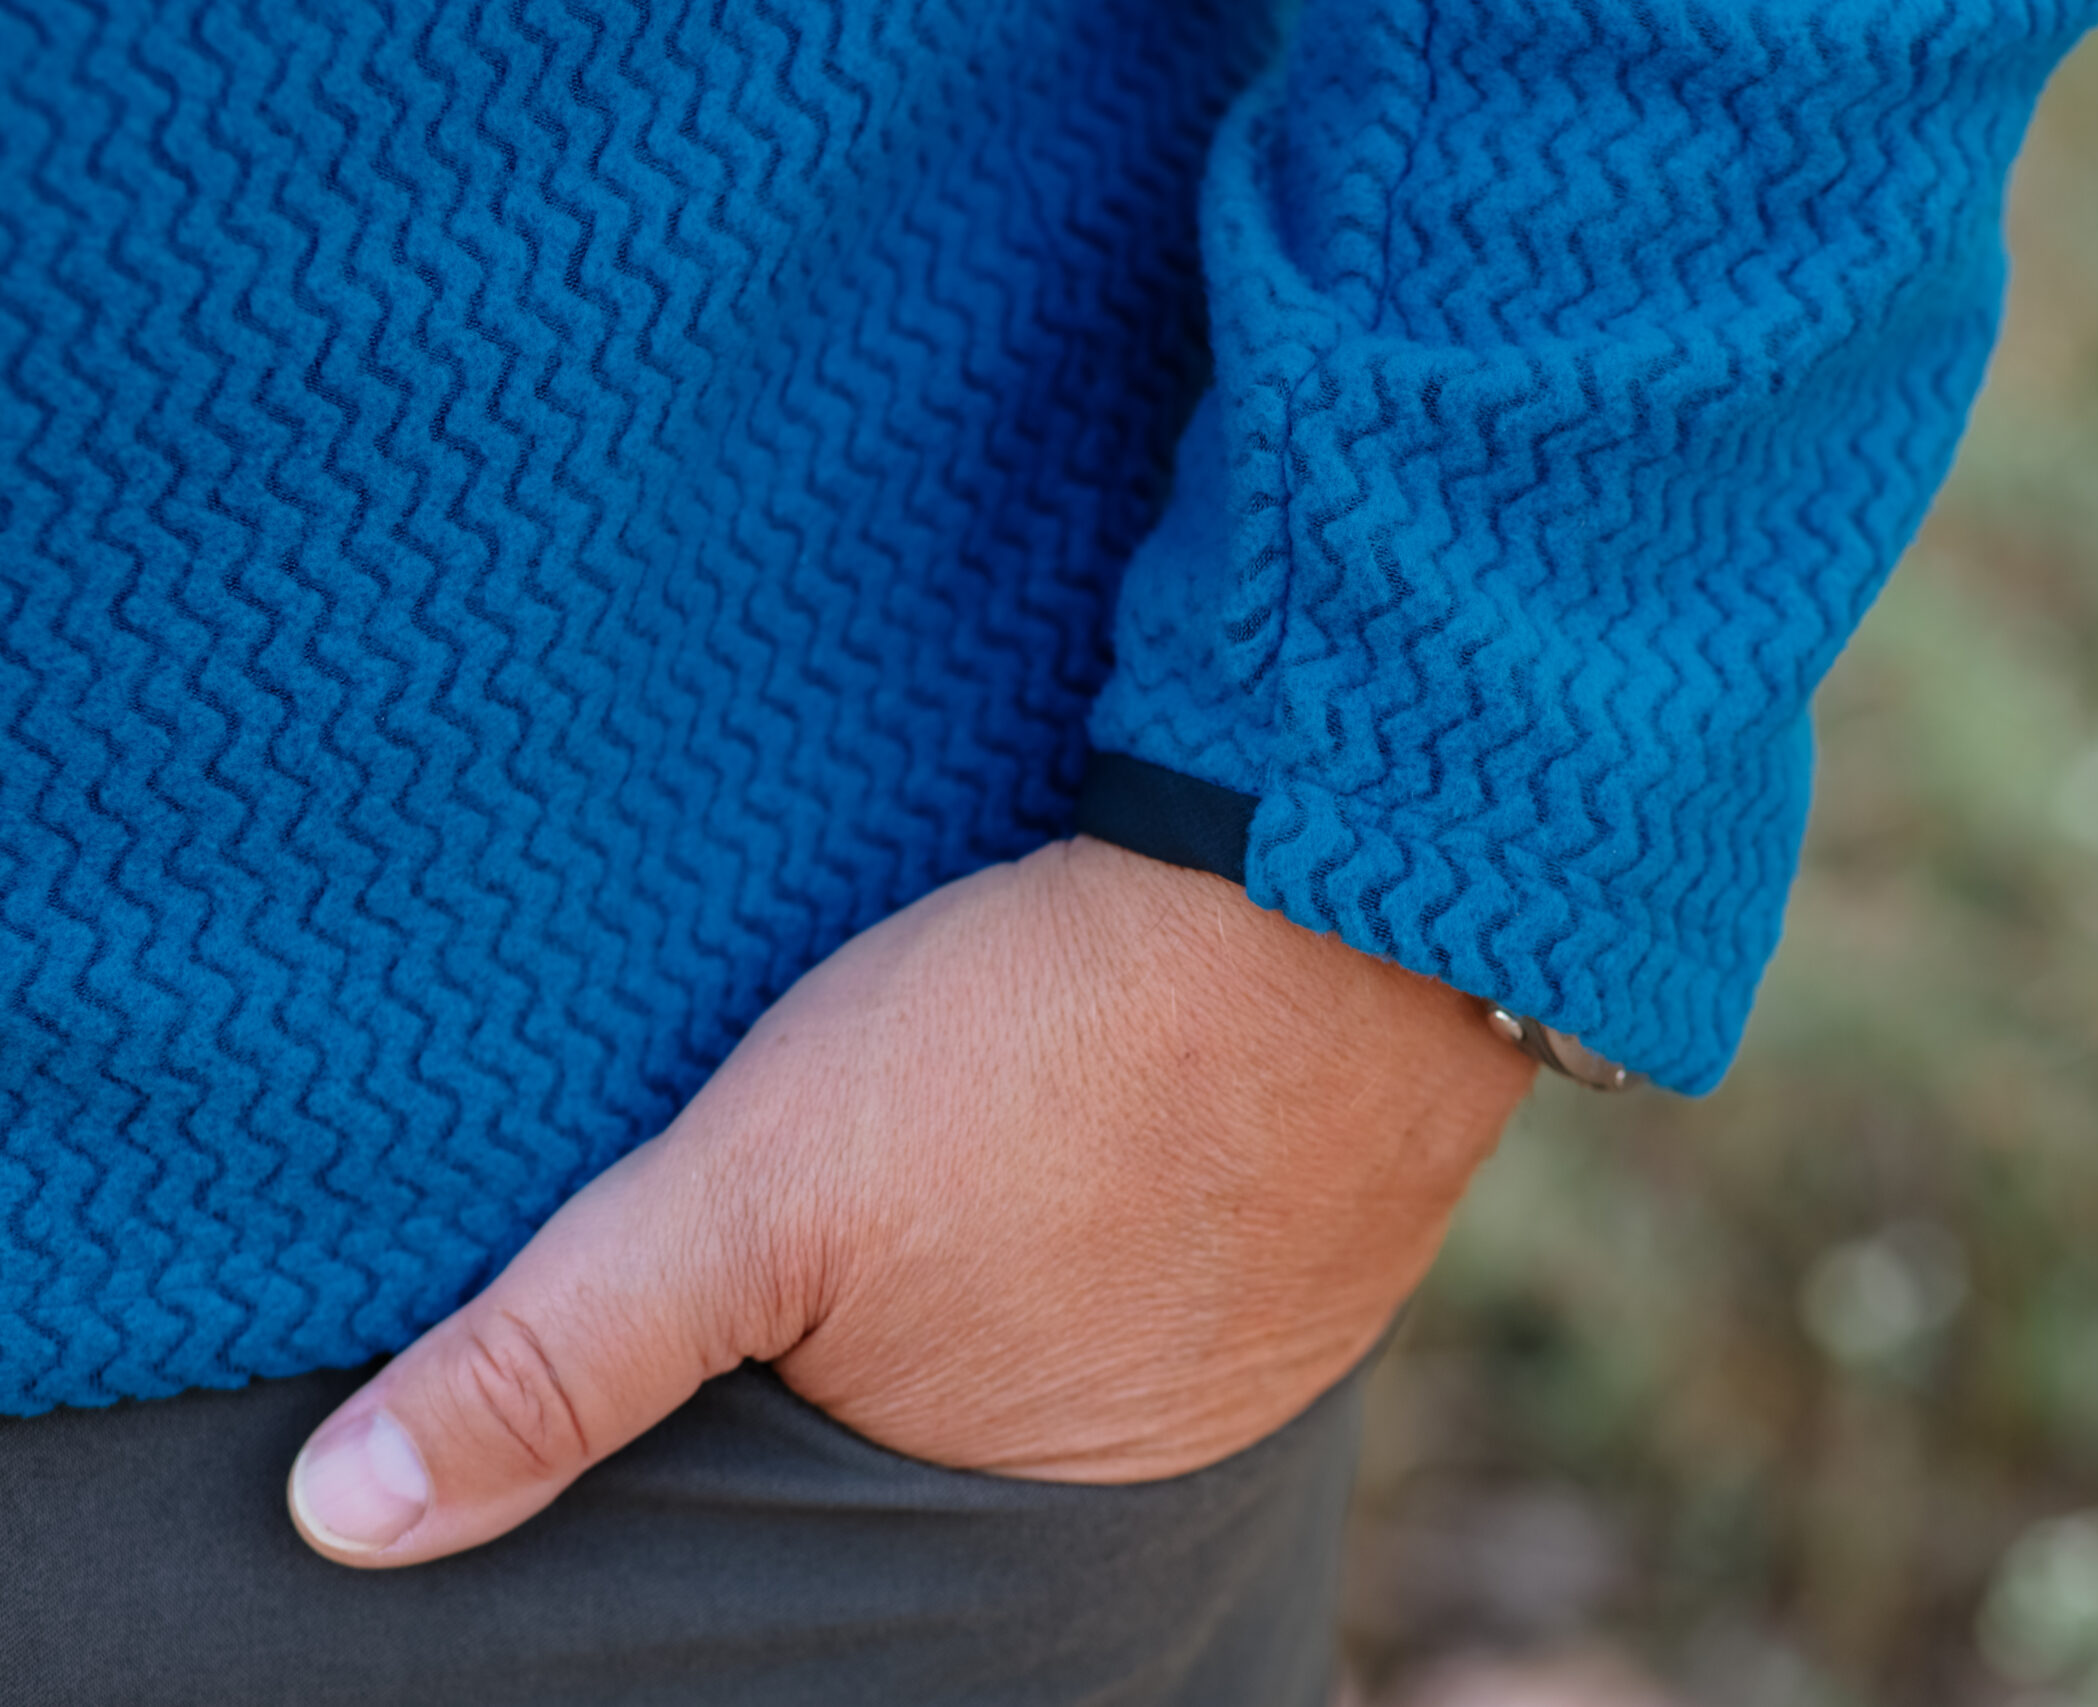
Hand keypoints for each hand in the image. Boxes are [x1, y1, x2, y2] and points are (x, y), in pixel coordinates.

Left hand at [285, 835, 1534, 1565]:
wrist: (1329, 901)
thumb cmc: (1037, 1048)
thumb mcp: (754, 1191)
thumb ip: (559, 1353)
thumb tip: (347, 1519)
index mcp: (978, 1524)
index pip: (801, 1550)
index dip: (732, 1458)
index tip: (714, 1357)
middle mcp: (1121, 1490)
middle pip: (927, 1469)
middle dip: (861, 1399)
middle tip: (830, 1278)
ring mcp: (1235, 1381)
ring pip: (1051, 1377)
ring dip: (989, 1318)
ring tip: (936, 1222)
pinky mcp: (1306, 1265)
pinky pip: (1159, 1296)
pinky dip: (1093, 1252)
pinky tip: (1067, 1166)